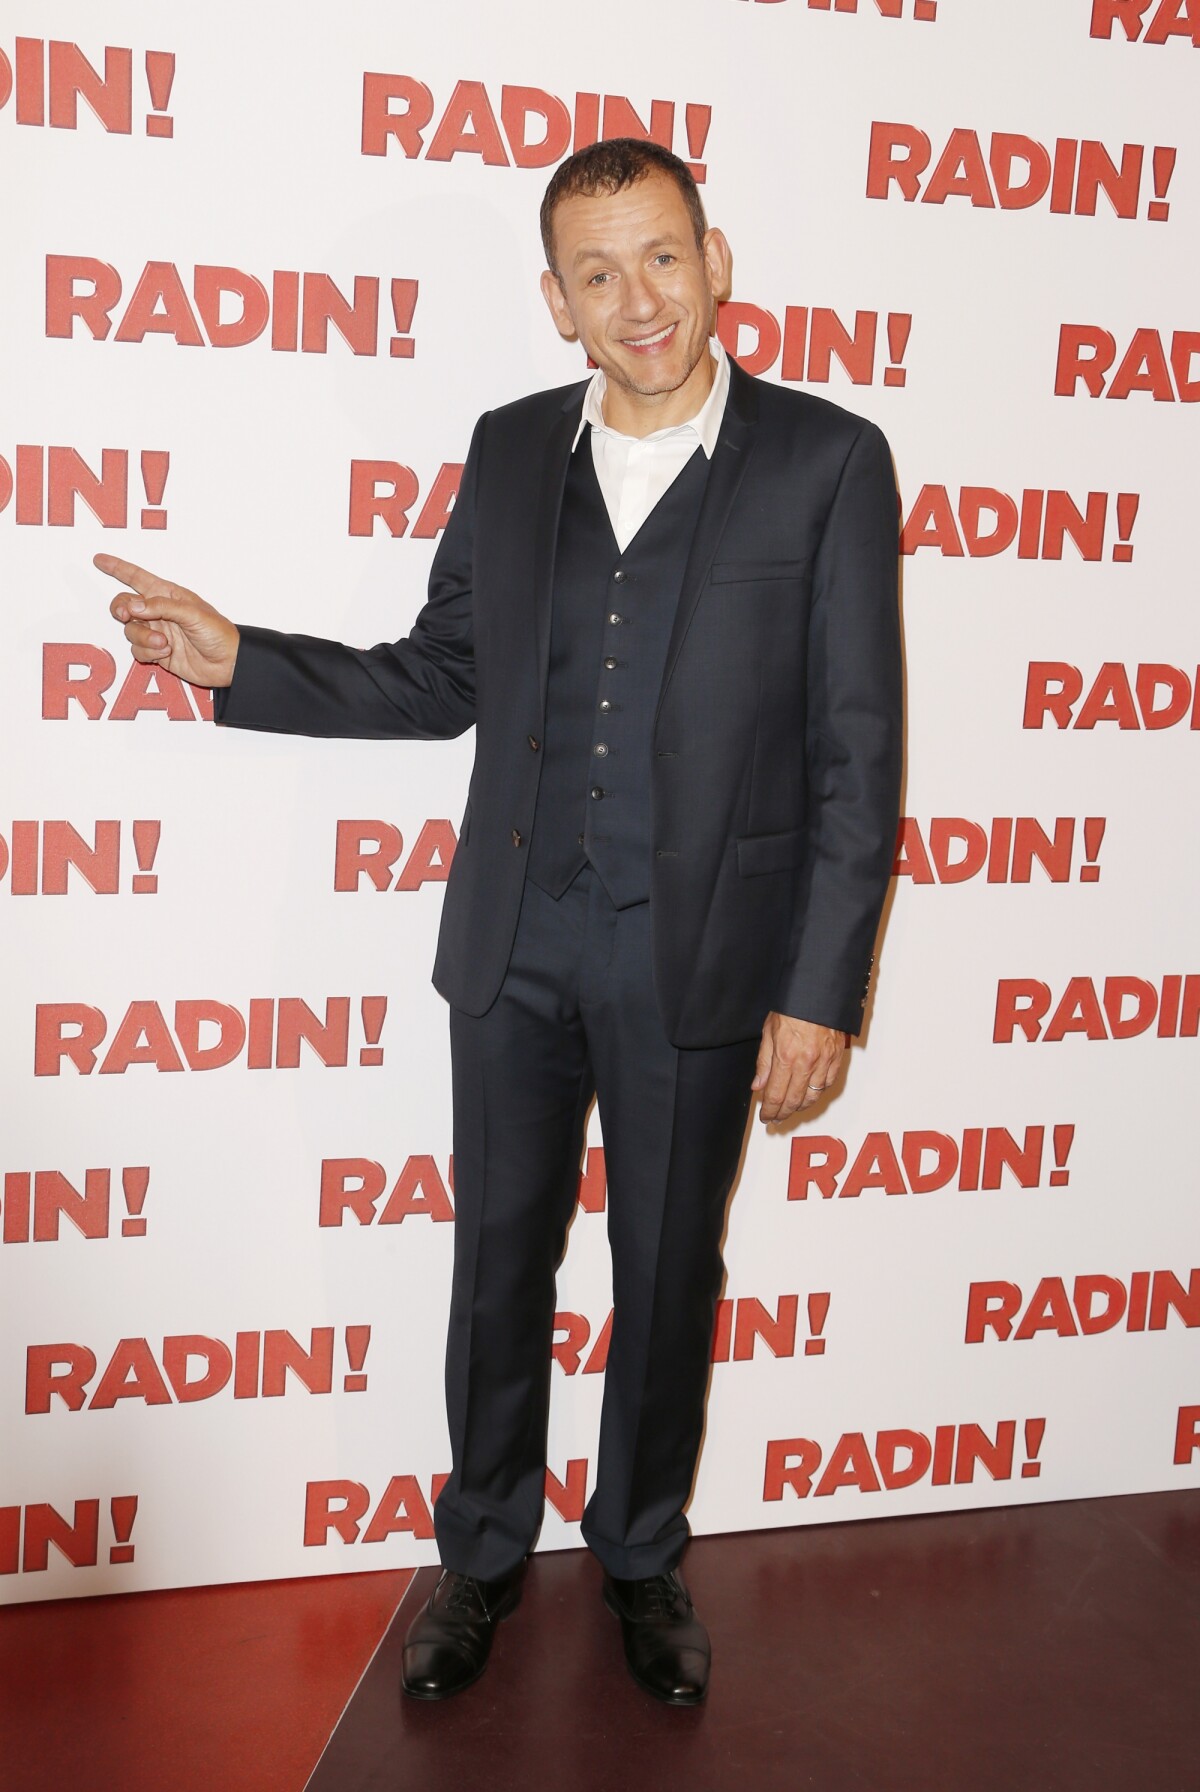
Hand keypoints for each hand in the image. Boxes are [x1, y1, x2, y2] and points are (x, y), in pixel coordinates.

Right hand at [95, 553, 238, 688]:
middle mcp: (159, 612)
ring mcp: (157, 632)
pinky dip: (147, 652)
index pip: (137, 577)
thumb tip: (133, 605)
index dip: (117, 568)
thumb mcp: (192, 613)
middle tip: (128, 615)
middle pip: (124, 605)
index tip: (99, 559)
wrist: (228, 664)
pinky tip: (165, 653)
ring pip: (130, 630)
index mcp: (168, 595)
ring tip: (165, 643)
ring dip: (143, 637)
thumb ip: (161, 607)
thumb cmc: (218, 633)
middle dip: (122, 609)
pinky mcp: (157, 652)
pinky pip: (137, 650)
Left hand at [752, 1012, 844, 1124]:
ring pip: (813, 1096)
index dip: (769, 1111)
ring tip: (790, 1110)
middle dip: (783, 1114)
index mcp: (786, 1056)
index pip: (775, 1095)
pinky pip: (828, 1084)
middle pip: (794, 1101)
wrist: (817, 991)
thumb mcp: (769, 1031)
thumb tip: (758, 1085)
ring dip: (800, 1107)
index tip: (765, 1117)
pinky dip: (817, 1093)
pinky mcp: (837, 1057)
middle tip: (775, 1119)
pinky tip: (809, 1095)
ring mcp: (824, 1061)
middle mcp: (806, 1062)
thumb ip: (764, 1062)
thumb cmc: (792, 1006)